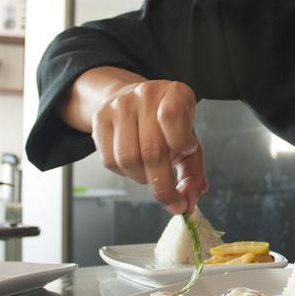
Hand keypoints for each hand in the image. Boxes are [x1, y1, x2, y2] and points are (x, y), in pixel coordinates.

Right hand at [91, 79, 206, 213]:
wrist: (135, 101)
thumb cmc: (168, 125)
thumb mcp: (189, 141)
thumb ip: (193, 173)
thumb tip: (189, 202)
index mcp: (176, 93)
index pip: (173, 116)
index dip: (181, 143)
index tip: (187, 152)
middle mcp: (146, 95)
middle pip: (151, 150)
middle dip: (163, 185)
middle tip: (172, 200)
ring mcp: (120, 105)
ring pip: (127, 159)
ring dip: (142, 178)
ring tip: (151, 172)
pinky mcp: (100, 118)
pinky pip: (109, 160)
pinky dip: (125, 173)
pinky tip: (135, 165)